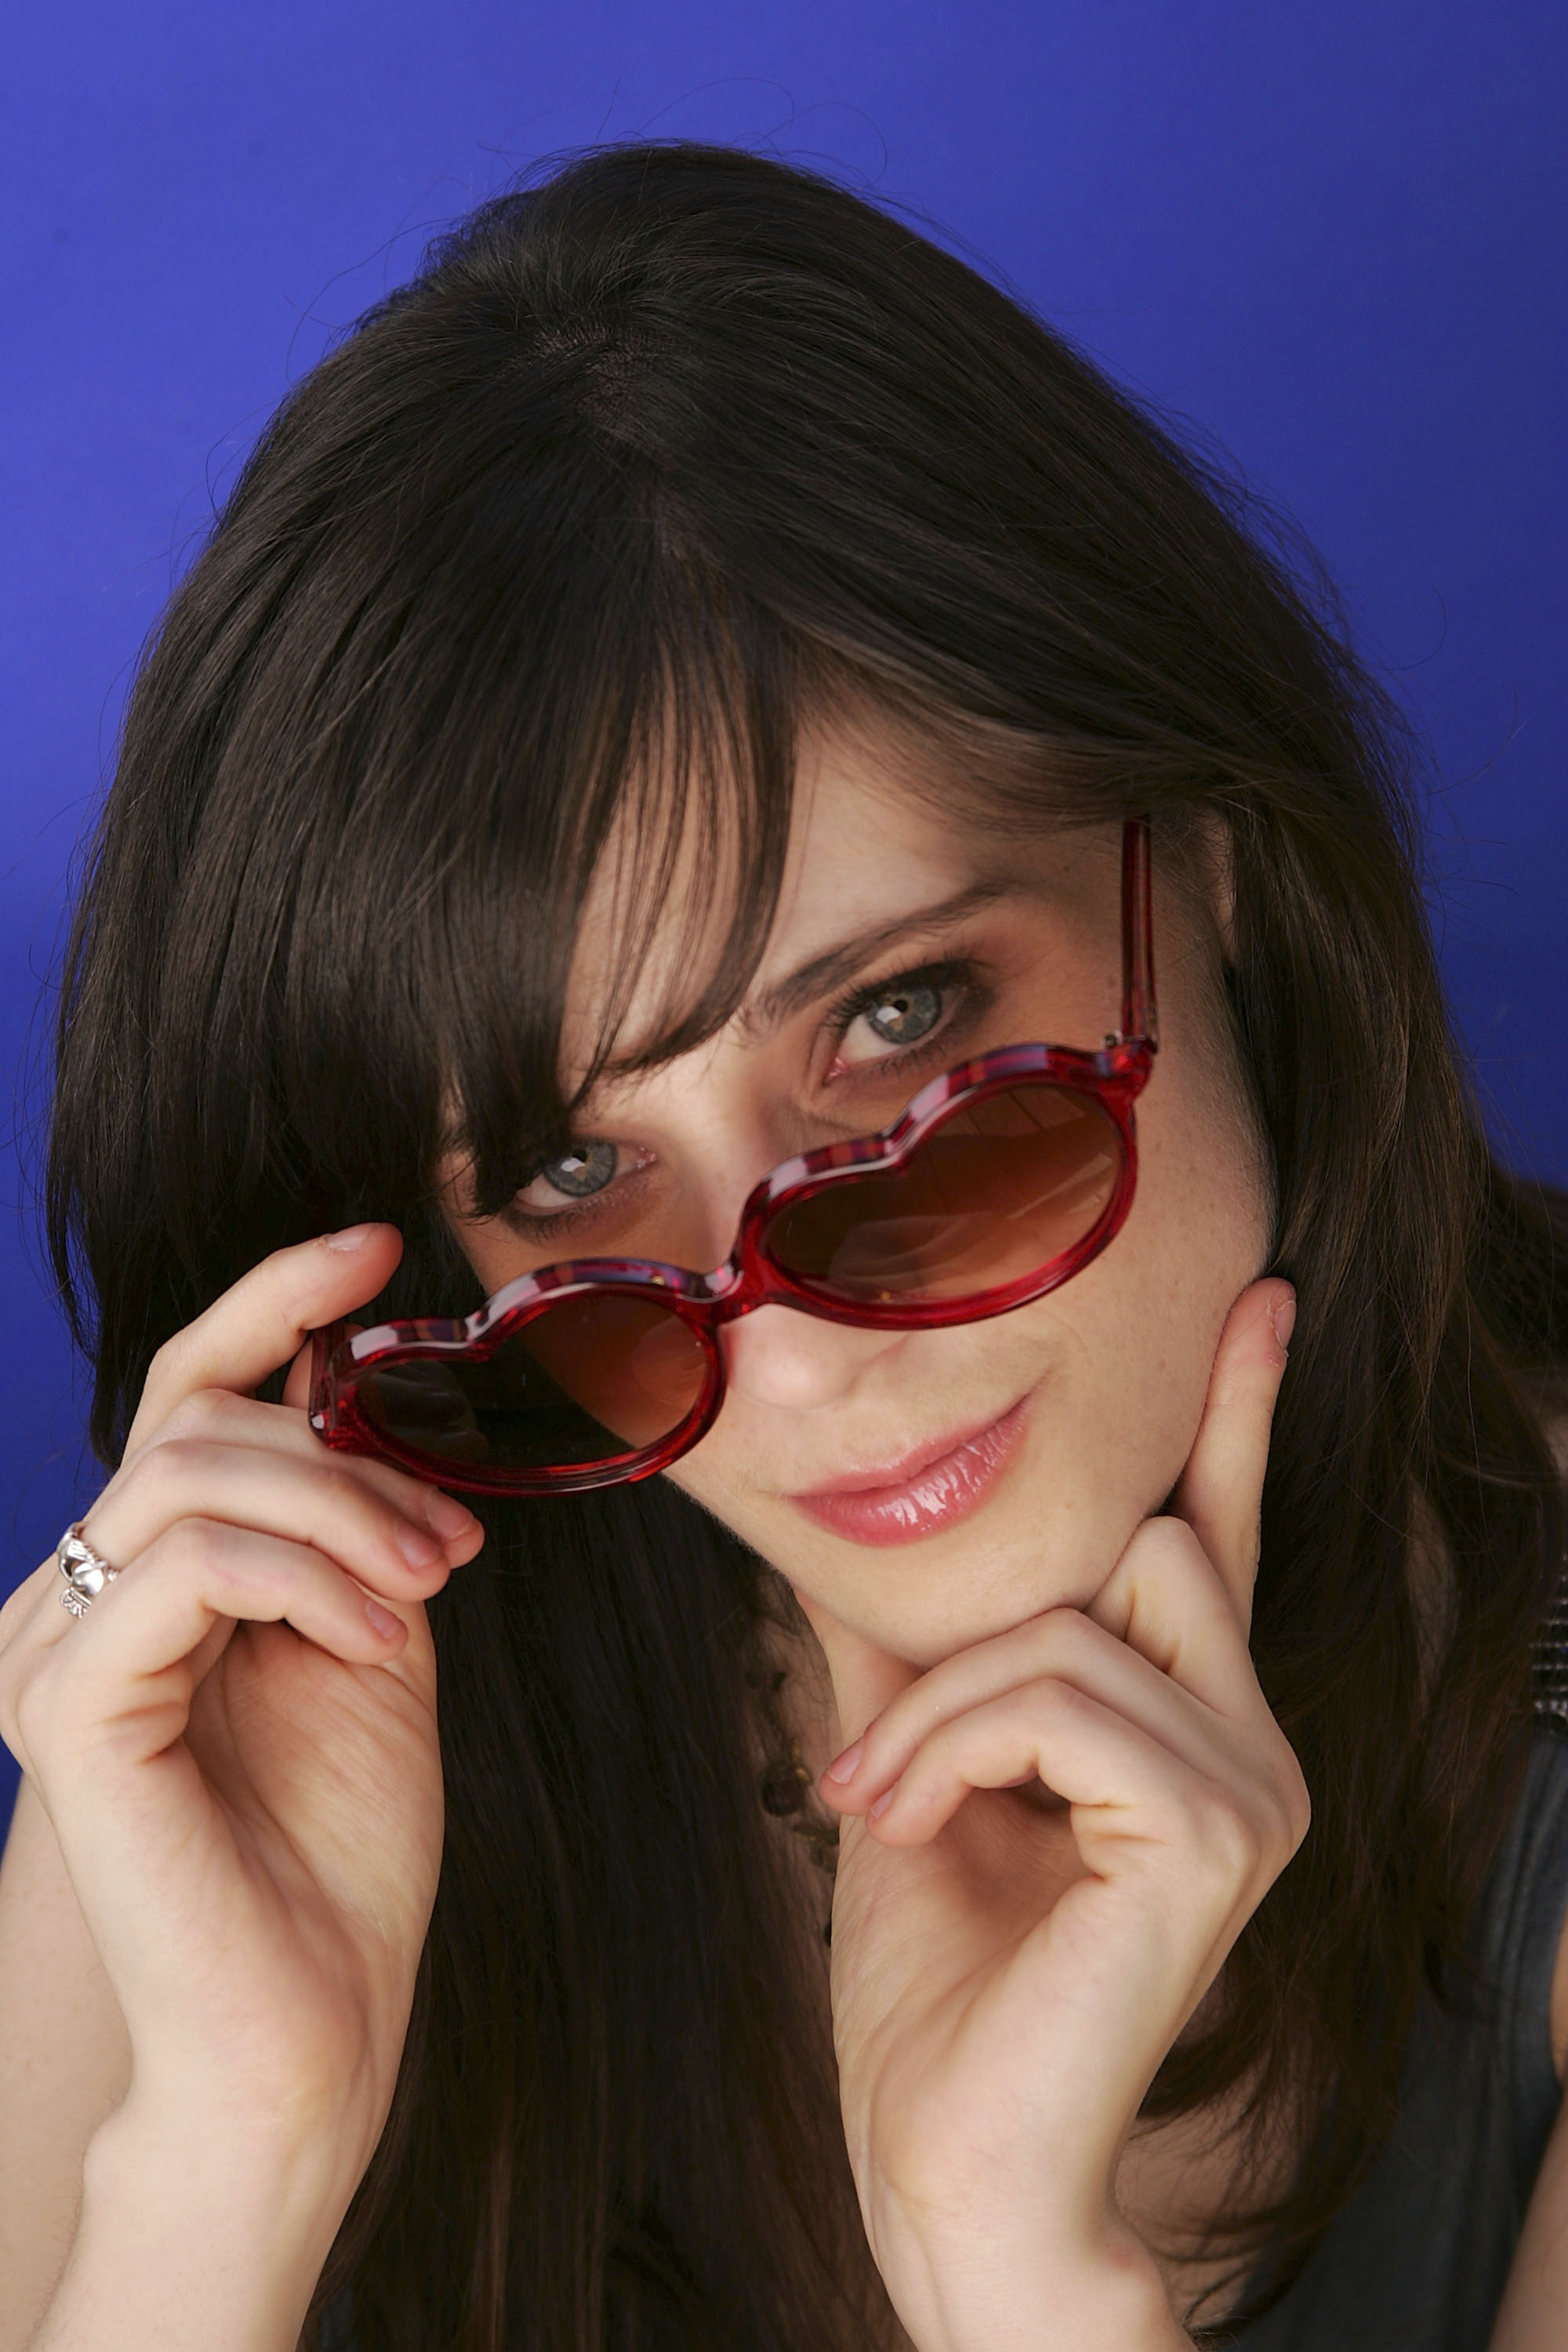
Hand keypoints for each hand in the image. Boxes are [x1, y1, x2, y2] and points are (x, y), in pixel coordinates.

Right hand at [0, 1226, 481, 2207]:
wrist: (311, 2022)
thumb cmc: (340, 1849)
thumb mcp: (366, 1636)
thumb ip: (346, 1520)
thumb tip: (358, 1387)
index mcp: (144, 1581)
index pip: (187, 1393)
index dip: (273, 1299)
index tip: (375, 1246)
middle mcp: (74, 1600)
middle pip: (202, 1420)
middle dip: (349, 1451)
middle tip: (448, 1543)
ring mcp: (52, 1650)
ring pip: (193, 1470)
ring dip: (339, 1508)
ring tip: (421, 1586)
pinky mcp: (65, 1706)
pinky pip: (189, 1561)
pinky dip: (305, 1577)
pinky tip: (372, 1639)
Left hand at [796, 1278, 1307, 2351]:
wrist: (944, 2150)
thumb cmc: (935, 1981)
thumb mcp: (917, 1764)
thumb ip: (917, 1648)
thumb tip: (854, 1528)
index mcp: (1183, 1723)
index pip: (1215, 1537)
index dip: (1233, 1416)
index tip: (1255, 1296)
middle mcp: (1246, 1741)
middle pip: (1131, 1544)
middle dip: (973, 1635)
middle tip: (885, 1763)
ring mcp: (1251, 1784)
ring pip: (1072, 1621)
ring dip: (940, 1711)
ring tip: (889, 1809)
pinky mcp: (1218, 1828)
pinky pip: (1059, 1694)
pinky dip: (956, 1750)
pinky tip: (922, 1830)